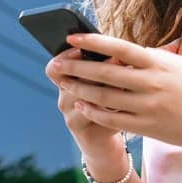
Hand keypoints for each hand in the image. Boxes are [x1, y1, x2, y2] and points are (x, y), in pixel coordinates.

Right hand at [44, 47, 129, 167]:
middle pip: (68, 79)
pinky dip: (110, 109)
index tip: (83, 47)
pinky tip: (125, 105)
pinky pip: (92, 115)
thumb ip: (111, 68)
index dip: (65, 56)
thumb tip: (121, 54)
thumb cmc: (115, 101)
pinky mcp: (78, 128)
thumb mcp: (110, 82)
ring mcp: (69, 113)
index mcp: (69, 79)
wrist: (112, 135)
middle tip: (115, 61)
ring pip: (83, 96)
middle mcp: (64, 95)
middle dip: (92, 69)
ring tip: (124, 83)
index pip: (56, 65)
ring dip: (105, 89)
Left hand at [49, 32, 181, 151]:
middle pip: (105, 73)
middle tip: (55, 64)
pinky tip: (81, 104)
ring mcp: (149, 106)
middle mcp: (152, 83)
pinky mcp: (147, 127)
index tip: (72, 38)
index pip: (120, 48)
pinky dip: (93, 110)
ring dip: (79, 89)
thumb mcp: (175, 67)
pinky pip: (112, 118)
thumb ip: (147, 60)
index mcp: (159, 64)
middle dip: (76, 67)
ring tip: (63, 83)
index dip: (94, 42)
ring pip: (104, 96)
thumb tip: (115, 52)